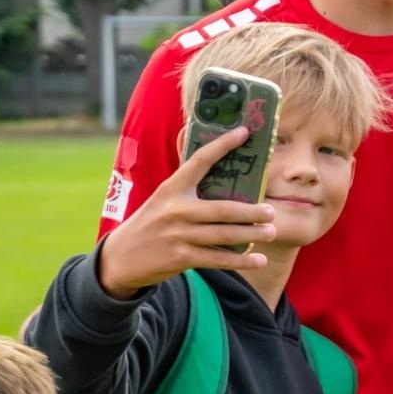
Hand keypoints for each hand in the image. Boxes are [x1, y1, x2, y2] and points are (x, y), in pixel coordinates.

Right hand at [97, 126, 275, 297]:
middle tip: (271, 211)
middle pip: (222, 209)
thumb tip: (221, 169)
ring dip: (251, 234)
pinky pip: (217, 259)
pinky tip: (258, 260)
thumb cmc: (150, 223)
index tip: (244, 132)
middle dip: (251, 211)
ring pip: (223, 234)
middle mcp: (175, 210)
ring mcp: (178, 235)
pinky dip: (240, 260)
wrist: (120, 258)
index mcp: (171, 188)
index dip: (223, 145)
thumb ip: (187, 187)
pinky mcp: (180, 257)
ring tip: (272, 231)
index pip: (199, 161)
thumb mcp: (162, 199)